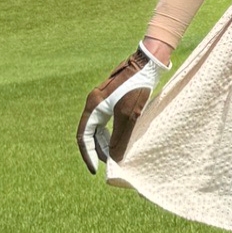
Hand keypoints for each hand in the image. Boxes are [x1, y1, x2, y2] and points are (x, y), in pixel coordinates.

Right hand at [77, 45, 168, 173]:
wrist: (148, 63)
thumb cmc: (138, 87)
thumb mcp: (129, 116)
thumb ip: (120, 138)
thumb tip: (114, 159)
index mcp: (93, 106)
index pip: (83, 136)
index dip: (88, 154)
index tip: (95, 170)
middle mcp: (94, 102)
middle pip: (90, 132)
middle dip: (97, 150)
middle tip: (109, 163)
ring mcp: (102, 99)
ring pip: (99, 127)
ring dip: (104, 142)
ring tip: (114, 155)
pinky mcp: (112, 97)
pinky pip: (106, 120)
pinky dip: (111, 132)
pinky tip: (120, 139)